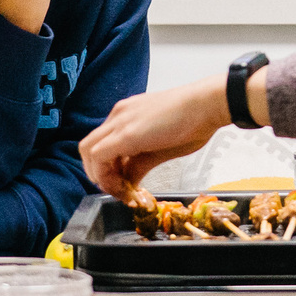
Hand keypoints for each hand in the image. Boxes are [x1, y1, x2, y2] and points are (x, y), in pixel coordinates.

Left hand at [80, 72, 254, 195]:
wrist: (207, 104)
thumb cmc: (194, 121)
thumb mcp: (162, 147)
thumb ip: (140, 163)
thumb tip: (130, 180)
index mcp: (126, 116)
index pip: (103, 145)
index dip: (108, 169)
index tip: (125, 185)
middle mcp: (118, 116)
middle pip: (89, 148)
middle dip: (98, 174)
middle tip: (118, 190)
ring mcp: (119, 122)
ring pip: (88, 152)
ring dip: (100, 177)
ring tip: (122, 192)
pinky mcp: (124, 134)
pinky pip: (99, 157)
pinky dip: (106, 176)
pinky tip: (125, 188)